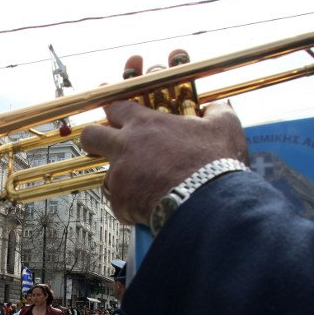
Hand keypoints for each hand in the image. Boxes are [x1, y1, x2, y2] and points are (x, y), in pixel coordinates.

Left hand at [80, 99, 246, 224]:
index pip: (115, 107)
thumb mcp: (223, 127)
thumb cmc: (215, 163)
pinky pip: (118, 204)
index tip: (116, 115)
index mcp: (145, 124)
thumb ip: (215, 112)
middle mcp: (125, 147)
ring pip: (104, 175)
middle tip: (106, 146)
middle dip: (94, 139)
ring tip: (140, 187)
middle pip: (90, 135)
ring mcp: (119, 176)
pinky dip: (130, 206)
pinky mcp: (119, 203)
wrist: (207, 201)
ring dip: (118, 180)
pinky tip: (148, 208)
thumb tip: (214, 108)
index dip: (114, 111)